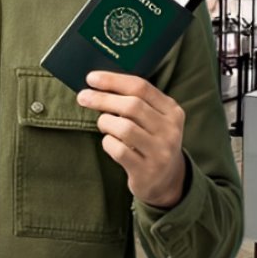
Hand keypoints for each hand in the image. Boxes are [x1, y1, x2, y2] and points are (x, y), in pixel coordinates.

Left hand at [76, 71, 186, 208]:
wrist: (167, 179)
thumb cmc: (152, 140)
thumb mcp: (155, 119)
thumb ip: (137, 101)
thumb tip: (100, 84)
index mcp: (172, 111)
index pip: (141, 87)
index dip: (113, 80)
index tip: (91, 78)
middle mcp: (170, 130)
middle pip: (132, 105)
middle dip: (103, 98)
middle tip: (84, 97)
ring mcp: (160, 152)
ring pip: (124, 128)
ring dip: (105, 122)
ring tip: (103, 124)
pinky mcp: (146, 171)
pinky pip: (119, 150)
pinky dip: (108, 142)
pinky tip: (110, 142)